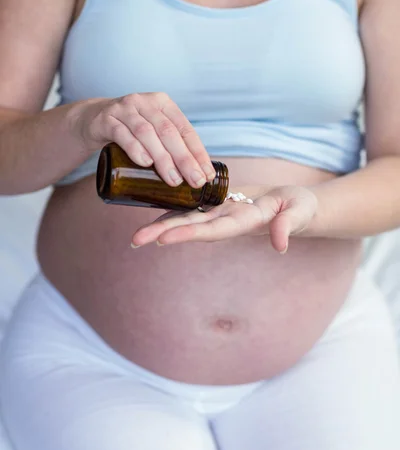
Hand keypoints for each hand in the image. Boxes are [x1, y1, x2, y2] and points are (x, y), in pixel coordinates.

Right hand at [72, 92, 214, 187]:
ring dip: (162, 158)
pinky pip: (122, 134)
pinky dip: (135, 149)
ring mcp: (124, 109)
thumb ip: (171, 146)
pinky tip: (145, 163)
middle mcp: (146, 102)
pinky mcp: (106, 119)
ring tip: (173, 179)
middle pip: (169, 132)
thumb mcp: (153, 132)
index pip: (185, 129)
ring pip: (147, 133)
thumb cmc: (131, 130)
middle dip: (184, 159)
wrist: (93, 120)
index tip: (207, 175)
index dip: (198, 153)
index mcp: (163, 104)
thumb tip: (198, 176)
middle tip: (194, 181)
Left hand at [131, 185, 318, 253]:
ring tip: (136, 235)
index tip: (164, 239)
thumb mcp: (299, 212)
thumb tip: (280, 244)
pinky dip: (174, 210)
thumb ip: (288, 225)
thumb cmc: (301, 208)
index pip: (212, 230)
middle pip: (191, 228)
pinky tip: (154, 210)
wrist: (296, 205)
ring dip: (162, 226)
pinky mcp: (220, 204)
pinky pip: (193, 208)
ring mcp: (221, 214)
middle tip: (135, 240)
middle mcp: (226, 222)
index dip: (188, 234)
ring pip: (187, 219)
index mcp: (243, 223)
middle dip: (163, 234)